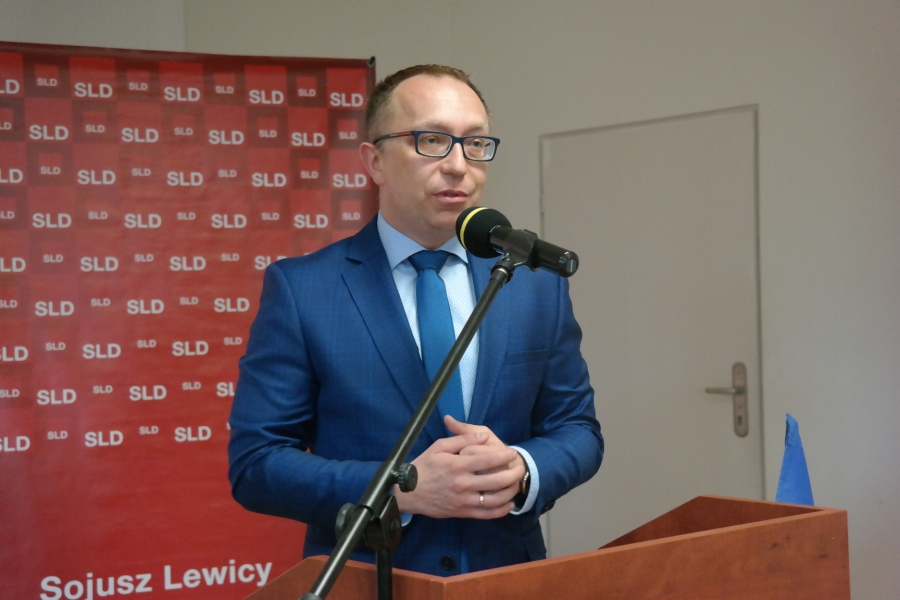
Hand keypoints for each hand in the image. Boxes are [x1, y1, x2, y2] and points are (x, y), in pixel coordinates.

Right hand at [393, 419, 523, 518]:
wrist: (407, 493)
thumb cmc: (423, 466)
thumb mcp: (439, 446)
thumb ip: (461, 439)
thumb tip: (483, 436)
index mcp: (458, 465)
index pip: (488, 460)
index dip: (504, 456)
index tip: (512, 453)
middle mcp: (463, 484)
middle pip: (497, 480)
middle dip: (513, 473)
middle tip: (520, 468)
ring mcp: (464, 501)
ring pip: (495, 499)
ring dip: (511, 492)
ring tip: (517, 484)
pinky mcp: (463, 513)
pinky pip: (487, 514)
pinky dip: (501, 510)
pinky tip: (508, 503)